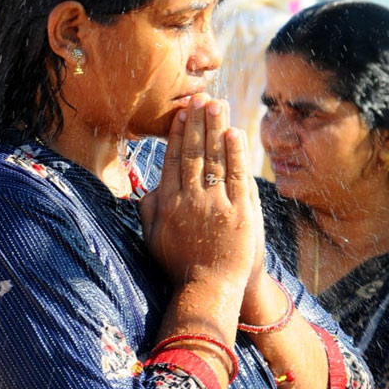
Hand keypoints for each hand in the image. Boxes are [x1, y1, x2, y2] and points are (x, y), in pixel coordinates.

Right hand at [140, 94, 263, 293]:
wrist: (207, 290)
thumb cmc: (178, 266)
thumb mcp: (153, 238)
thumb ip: (148, 209)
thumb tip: (150, 185)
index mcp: (168, 204)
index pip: (173, 160)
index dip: (178, 134)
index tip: (182, 114)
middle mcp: (190, 200)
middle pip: (193, 153)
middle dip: (197, 123)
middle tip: (200, 98)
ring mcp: (216, 206)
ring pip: (215, 159)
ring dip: (215, 129)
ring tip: (217, 105)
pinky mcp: (240, 213)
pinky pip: (238, 176)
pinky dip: (236, 153)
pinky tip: (235, 133)